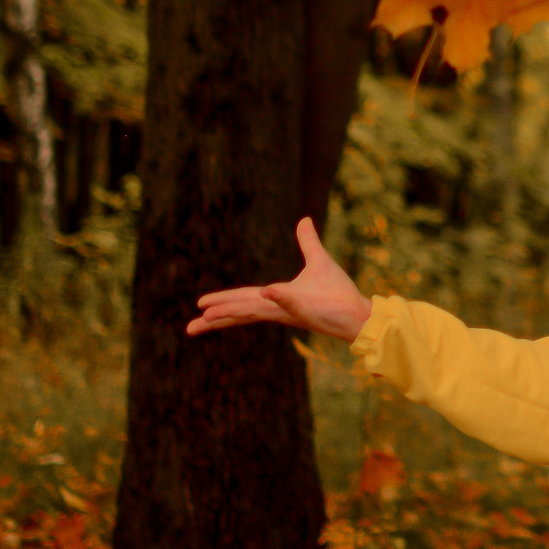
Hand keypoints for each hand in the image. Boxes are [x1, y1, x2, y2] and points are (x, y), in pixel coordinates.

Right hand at [186, 217, 373, 342]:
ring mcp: (291, 310)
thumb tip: (304, 220)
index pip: (244, 299)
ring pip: (256, 310)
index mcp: (277, 297)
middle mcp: (279, 307)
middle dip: (215, 318)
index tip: (200, 307)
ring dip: (232, 312)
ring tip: (206, 317)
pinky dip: (279, 297)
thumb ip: (308, 242)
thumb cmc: (338, 292)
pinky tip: (267, 291)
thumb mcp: (319, 260)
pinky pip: (291, 302)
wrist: (358, 311)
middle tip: (189, 328)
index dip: (223, 301)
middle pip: (241, 311)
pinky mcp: (307, 311)